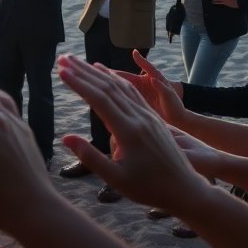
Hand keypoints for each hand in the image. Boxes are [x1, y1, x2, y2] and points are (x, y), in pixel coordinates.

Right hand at [57, 56, 216, 211]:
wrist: (185, 189)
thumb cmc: (148, 189)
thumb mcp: (116, 179)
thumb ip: (90, 157)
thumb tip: (65, 138)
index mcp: (129, 131)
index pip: (99, 100)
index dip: (79, 84)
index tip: (61, 71)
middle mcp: (139, 118)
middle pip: (108, 87)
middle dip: (83, 71)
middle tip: (63, 58)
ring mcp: (148, 116)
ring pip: (120, 87)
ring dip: (98, 72)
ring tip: (79, 63)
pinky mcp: (153, 119)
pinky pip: (132, 94)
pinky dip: (116, 81)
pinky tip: (107, 75)